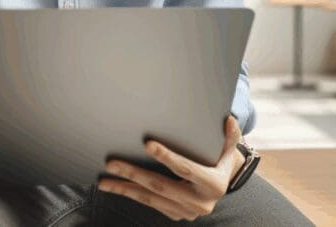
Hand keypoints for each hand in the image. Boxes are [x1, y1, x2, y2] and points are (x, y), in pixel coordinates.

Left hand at [98, 115, 244, 221]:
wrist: (221, 190)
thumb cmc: (220, 164)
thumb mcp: (229, 151)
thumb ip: (231, 137)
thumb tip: (229, 119)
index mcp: (212, 184)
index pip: (186, 168)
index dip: (167, 156)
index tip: (148, 144)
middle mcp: (199, 202)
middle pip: (161, 186)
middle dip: (134, 174)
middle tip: (113, 163)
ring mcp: (186, 212)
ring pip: (150, 199)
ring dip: (125, 189)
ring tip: (104, 180)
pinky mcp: (176, 216)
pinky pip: (150, 204)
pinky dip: (131, 195)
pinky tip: (115, 187)